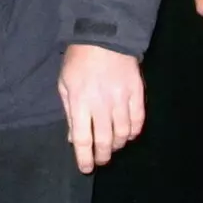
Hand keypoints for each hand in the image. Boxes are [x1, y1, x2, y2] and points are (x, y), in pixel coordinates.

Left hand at [57, 44, 144, 173]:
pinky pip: (138, 120)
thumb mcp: (65, 83)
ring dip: (118, 145)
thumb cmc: (79, 60)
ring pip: (123, 134)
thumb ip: (70, 113)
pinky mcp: (137, 92)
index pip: (83, 139)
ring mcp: (121, 98)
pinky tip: (128, 133)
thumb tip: (74, 139)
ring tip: (113, 146)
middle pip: (105, 141)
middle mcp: (102, 104)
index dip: (85, 158)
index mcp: (80, 102)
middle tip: (101, 160)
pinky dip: (134, 131)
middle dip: (103, 156)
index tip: (86, 168)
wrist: (104, 35)